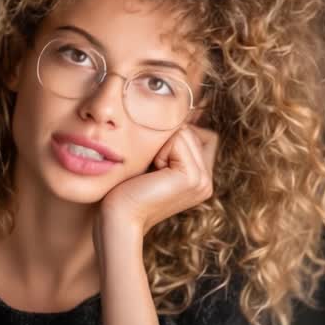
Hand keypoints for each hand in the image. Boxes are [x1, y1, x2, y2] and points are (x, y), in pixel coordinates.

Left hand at [99, 123, 218, 235]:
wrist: (118, 216)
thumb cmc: (126, 188)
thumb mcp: (153, 162)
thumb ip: (171, 143)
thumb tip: (176, 108)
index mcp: (200, 178)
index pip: (195, 133)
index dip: (171, 139)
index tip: (154, 163)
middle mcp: (206, 180)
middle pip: (190, 130)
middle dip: (165, 141)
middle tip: (151, 169)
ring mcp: (203, 180)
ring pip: (185, 132)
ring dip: (161, 145)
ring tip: (151, 171)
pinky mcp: (193, 178)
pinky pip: (178, 138)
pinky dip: (160, 150)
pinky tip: (152, 172)